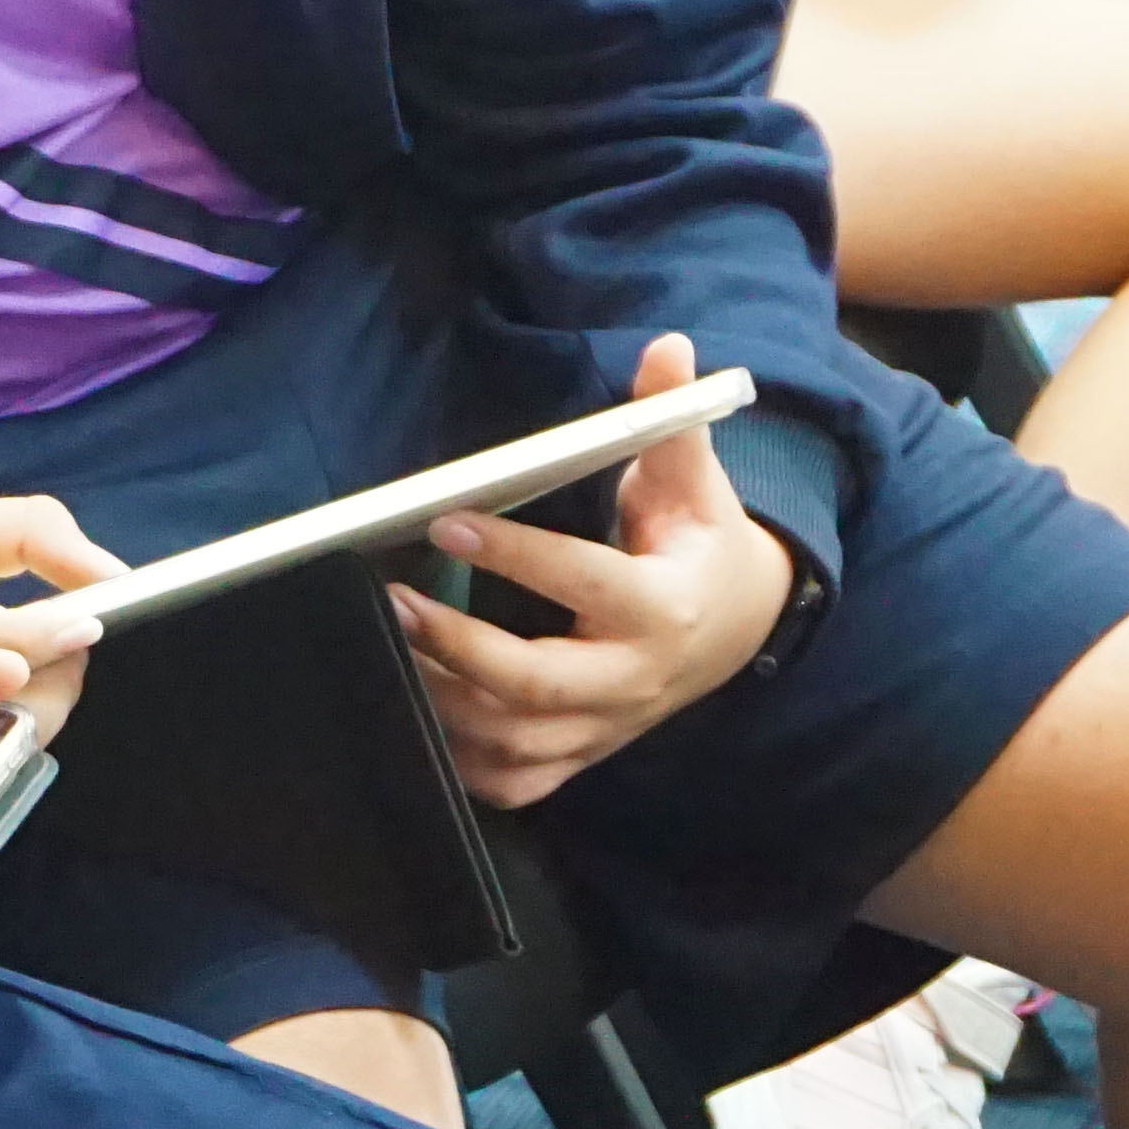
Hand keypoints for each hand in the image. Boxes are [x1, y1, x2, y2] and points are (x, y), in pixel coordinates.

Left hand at [385, 333, 792, 803]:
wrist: (738, 627)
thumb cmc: (699, 544)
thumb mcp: (694, 482)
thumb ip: (670, 423)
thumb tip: (668, 346)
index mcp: (664, 606)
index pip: (583, 582)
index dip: (516, 555)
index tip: (446, 522)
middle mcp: (635, 678)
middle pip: (537, 683)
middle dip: (459, 648)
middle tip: (396, 603)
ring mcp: (607, 727)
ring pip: (516, 741)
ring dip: (444, 704)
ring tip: (390, 650)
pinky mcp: (585, 755)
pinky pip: (518, 782)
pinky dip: (464, 765)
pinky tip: (416, 719)